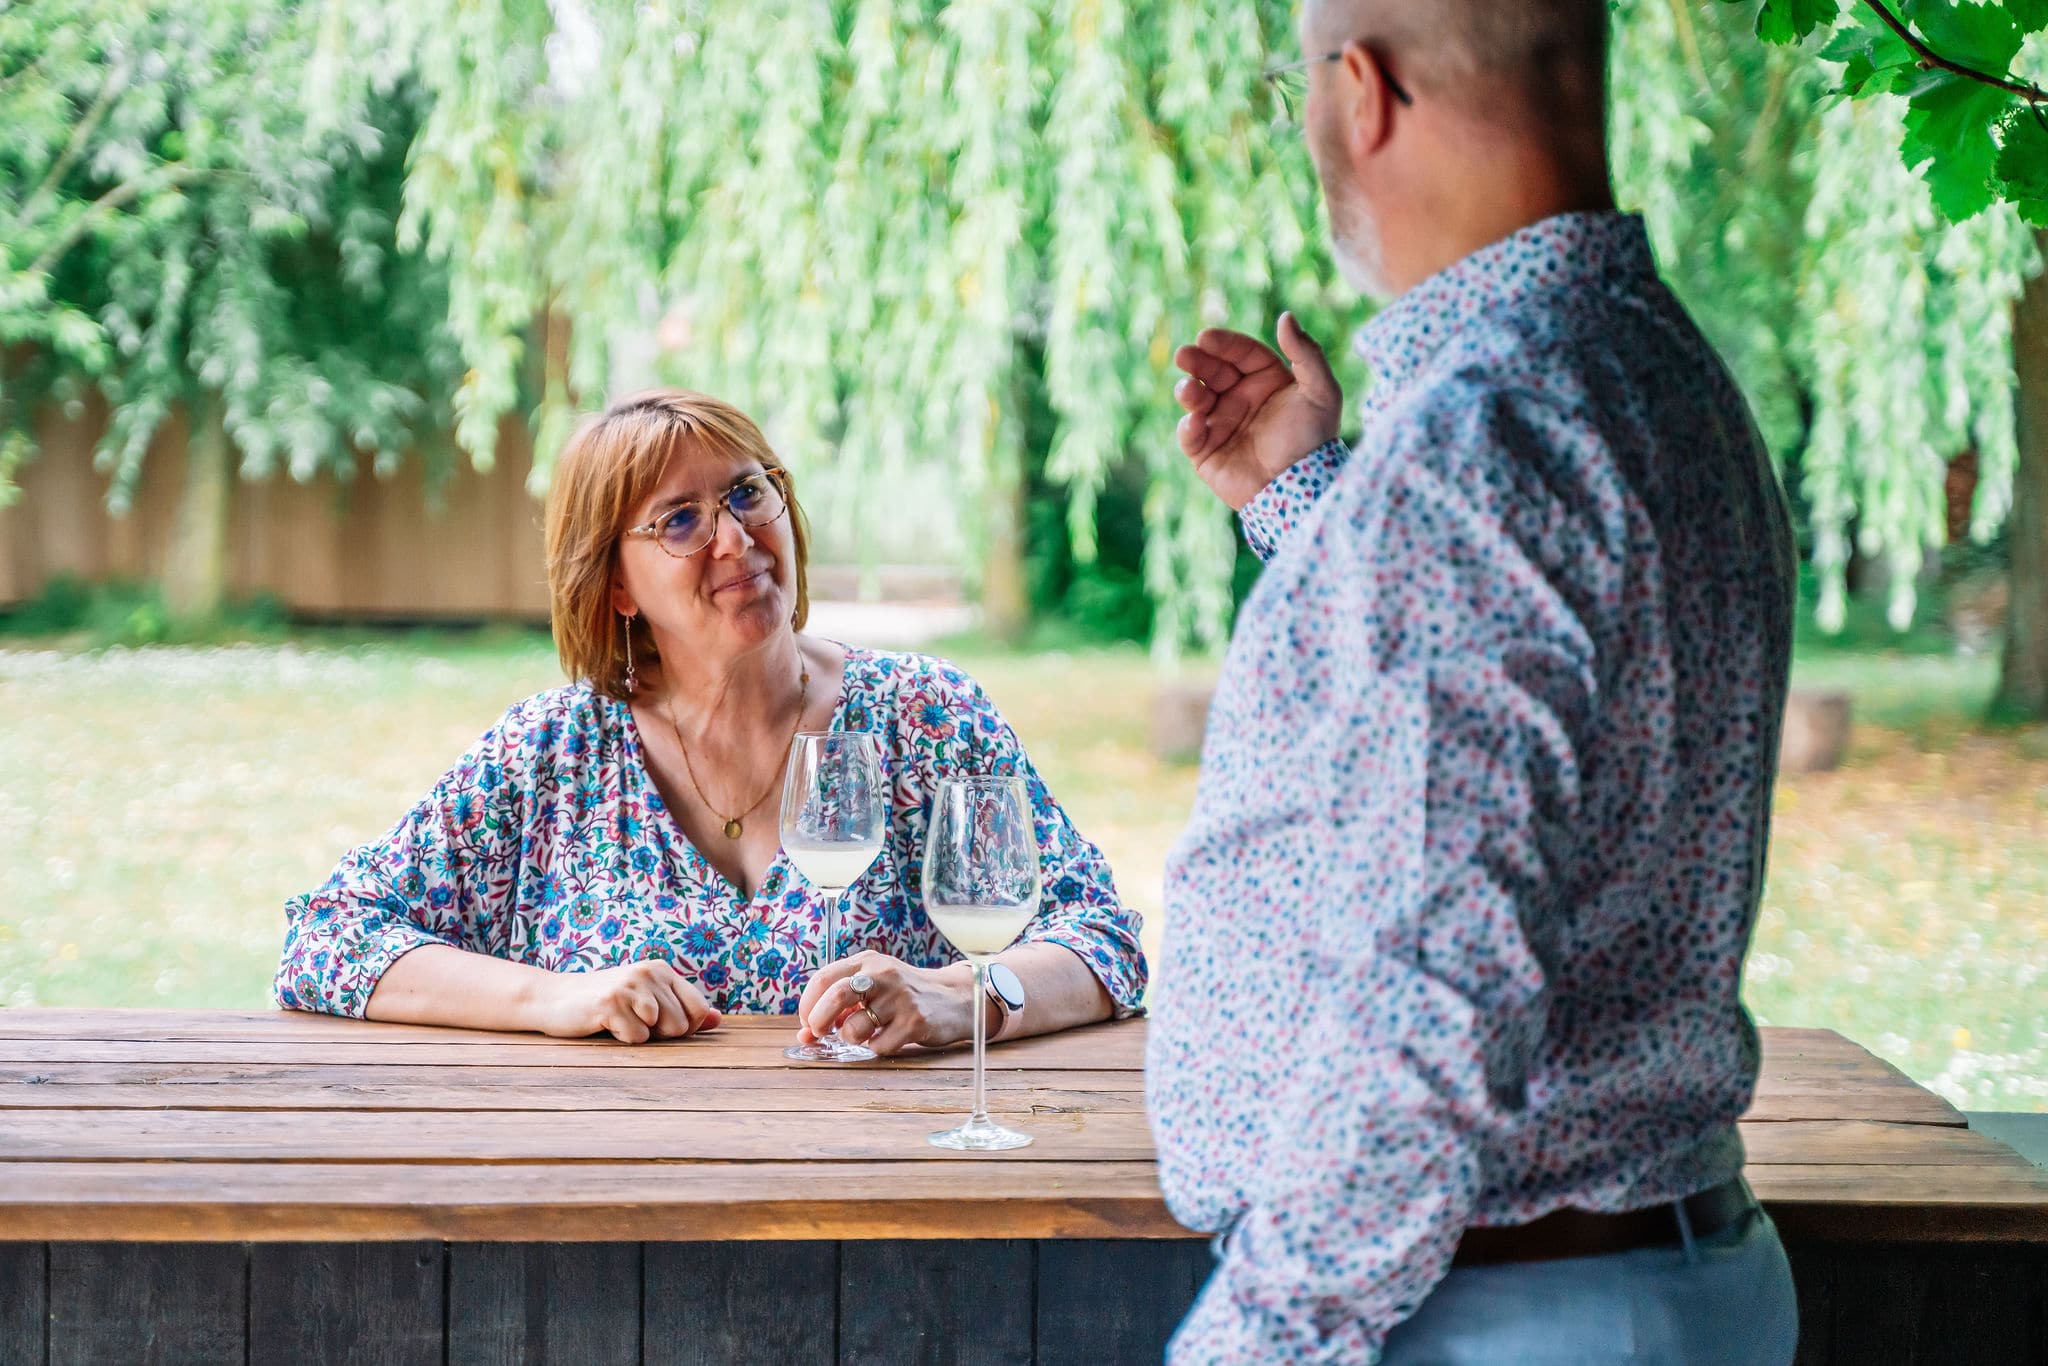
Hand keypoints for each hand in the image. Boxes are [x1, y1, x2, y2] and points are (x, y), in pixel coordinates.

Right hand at [527, 960, 721, 1043]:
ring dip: (639, 1034)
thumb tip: (717, 1020)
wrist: (553, 998)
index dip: (685, 1028)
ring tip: (619, 1020)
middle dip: (659, 1033)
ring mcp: (630, 985)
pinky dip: (622, 1039)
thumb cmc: (605, 1004)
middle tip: (631, 1020)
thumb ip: (682, 1008)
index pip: (698, 1009)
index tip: (658, 1024)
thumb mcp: (646, 1001)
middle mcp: (650, 972)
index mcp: (662, 970)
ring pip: (661, 1032)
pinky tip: (605, 1024)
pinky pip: (637, 1037)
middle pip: (681, 1026)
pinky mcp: (611, 1002)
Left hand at [795, 950, 991, 1055]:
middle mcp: (883, 975)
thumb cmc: (903, 994)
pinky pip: (879, 1046)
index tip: (807, 1022)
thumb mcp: (873, 987)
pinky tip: (888, 1037)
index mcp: (867, 962)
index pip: (822, 979)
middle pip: (835, 997)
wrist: (954, 998)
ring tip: (864, 1033)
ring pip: (854, 1028)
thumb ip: (839, 1005)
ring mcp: (900, 998)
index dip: (807, 1005)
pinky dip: (876, 1048)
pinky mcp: (915, 1021)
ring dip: (851, 1038)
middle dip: (818, 1021)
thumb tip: (803, 1036)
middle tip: (820, 1033)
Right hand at [1173, 311, 1343, 509]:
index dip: (1224, 344)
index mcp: (1267, 382)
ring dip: (1188, 391)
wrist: (1298, 489)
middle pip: (1214, 372)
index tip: (1206, 337)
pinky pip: (1190, 435)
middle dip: (1197, 362)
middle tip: (1184, 355)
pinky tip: (1196, 421)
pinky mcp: (1207, 453)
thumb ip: (1307, 352)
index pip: (1242, 354)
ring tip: (1188, 390)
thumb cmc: (1313, 440)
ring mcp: (1222, 425)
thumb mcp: (1322, 391)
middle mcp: (1242, 400)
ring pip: (1196, 400)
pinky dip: (1188, 427)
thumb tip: (1285, 316)